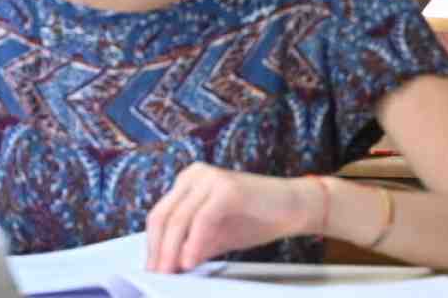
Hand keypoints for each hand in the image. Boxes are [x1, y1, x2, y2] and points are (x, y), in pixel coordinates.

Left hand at [145, 163, 316, 272]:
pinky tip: (190, 261)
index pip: (159, 215)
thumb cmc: (257, 218)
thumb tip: (166, 265)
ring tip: (171, 272)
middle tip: (158, 274)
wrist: (295, 207)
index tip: (152, 268)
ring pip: (178, 219)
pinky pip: (201, 220)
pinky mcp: (228, 188)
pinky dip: (193, 243)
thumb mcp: (214, 236)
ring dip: (171, 250)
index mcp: (189, 180)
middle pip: (163, 216)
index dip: (152, 245)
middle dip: (158, 250)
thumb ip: (189, 245)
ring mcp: (212, 178)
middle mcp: (196, 174)